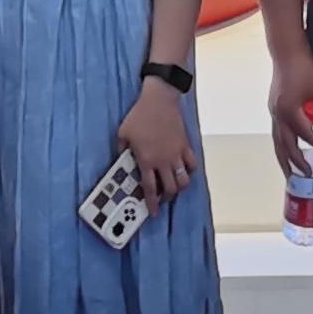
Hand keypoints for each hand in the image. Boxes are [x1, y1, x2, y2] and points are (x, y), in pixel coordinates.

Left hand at [117, 77, 198, 208]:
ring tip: (174, 186)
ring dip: (179, 187)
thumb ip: (121, 149)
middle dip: (167, 198)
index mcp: (147, 160)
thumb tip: (121, 158)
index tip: (153, 212)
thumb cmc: (139, 116)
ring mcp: (176, 154)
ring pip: (184, 180)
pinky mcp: (185, 146)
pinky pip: (191, 164)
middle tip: (162, 198)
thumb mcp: (122, 133)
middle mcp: (163, 161)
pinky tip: (184, 170)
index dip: (152, 203)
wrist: (158, 101)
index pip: (150, 188)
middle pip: (170, 188)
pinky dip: (189, 170)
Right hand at [266, 38, 312, 176]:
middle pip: (285, 145)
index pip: (305, 134)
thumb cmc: (304, 68)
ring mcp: (273, 112)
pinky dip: (281, 146)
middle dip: (296, 162)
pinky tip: (287, 152)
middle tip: (307, 174)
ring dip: (284, 159)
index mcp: (290, 109)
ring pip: (277, 141)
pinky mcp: (273, 109)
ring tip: (290, 173)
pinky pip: (276, 133)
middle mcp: (278, 114)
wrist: (287, 53)